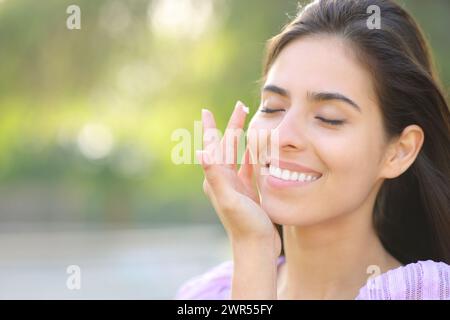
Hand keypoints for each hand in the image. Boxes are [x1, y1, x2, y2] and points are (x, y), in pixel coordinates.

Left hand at [196, 101, 280, 256]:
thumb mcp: (229, 199)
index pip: (212, 147)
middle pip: (226, 146)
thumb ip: (215, 176)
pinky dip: (252, 154)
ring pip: (238, 154)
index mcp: (216, 179)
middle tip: (240, 106)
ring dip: (242, 137)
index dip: (210, 128)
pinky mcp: (248, 191)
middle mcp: (223, 180)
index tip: (207, 111)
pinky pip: (249, 166)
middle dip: (231, 126)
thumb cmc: (244, 225)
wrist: (256, 247)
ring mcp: (236, 185)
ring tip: (247, 121)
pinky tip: (256, 147)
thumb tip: (201, 151)